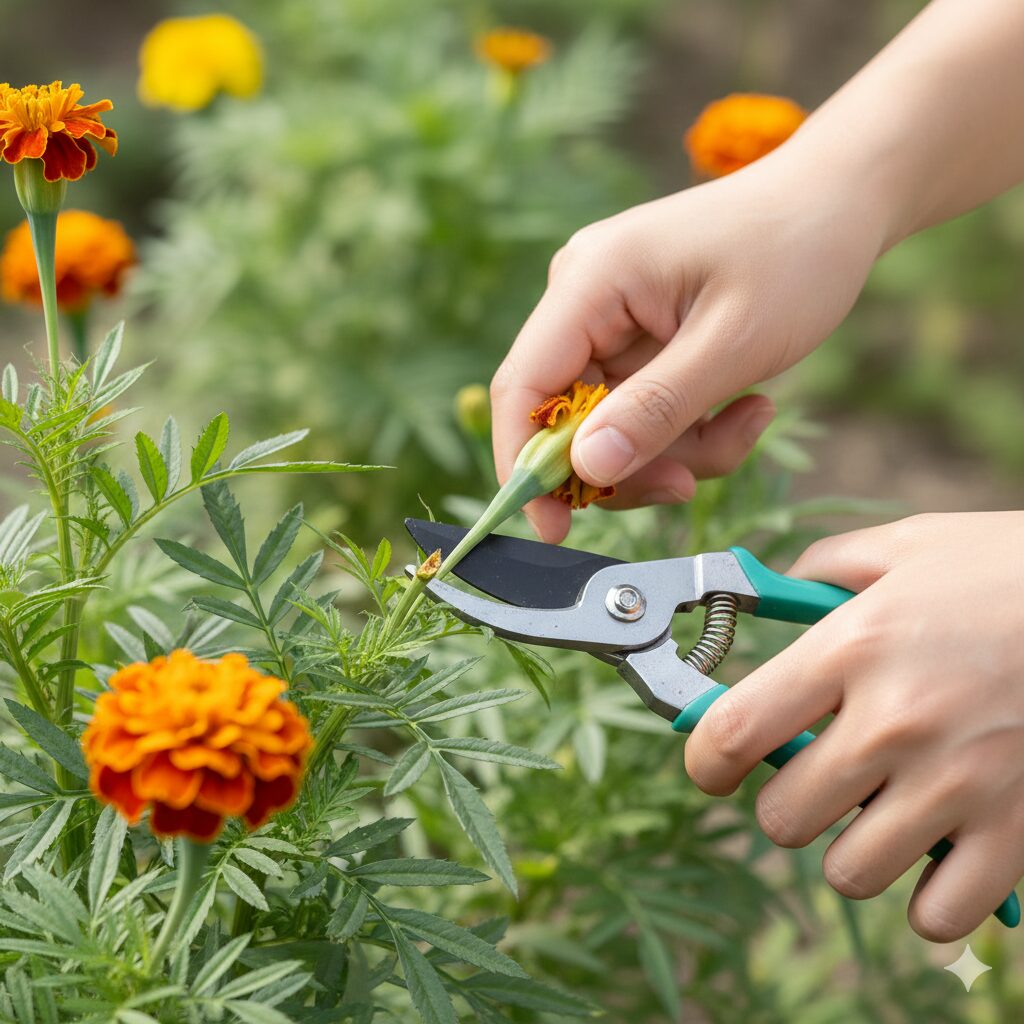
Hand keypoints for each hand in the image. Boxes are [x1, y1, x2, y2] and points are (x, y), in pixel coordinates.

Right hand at [490, 149, 885, 541]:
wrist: (838, 202)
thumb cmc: (796, 252)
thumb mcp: (733, 342)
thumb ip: (656, 410)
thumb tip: (587, 472)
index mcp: (590, 280)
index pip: (522, 386)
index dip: (527, 464)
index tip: (554, 527)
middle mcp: (583, 298)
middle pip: (567, 417)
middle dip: (630, 463)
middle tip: (691, 482)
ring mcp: (609, 319)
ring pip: (612, 426)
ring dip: (675, 450)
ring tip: (746, 424)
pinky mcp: (636, 339)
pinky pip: (643, 411)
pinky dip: (689, 430)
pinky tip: (746, 408)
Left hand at [685, 512, 1023, 940]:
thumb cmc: (1009, 568)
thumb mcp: (908, 545)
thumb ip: (824, 569)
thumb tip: (771, 594)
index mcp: (853, 647)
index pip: (733, 731)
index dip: (704, 760)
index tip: (711, 766)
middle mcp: (896, 722)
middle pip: (783, 818)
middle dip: (790, 801)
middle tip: (823, 775)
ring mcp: (960, 786)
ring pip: (849, 872)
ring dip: (854, 847)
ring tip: (886, 807)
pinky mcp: (1019, 833)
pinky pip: (937, 913)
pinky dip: (929, 892)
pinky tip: (941, 846)